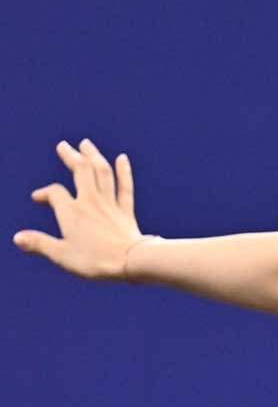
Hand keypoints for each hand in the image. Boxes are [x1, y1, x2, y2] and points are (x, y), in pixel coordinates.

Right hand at [14, 139, 148, 280]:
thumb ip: (39, 244)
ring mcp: (110, 205)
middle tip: (64, 145)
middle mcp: (91, 202)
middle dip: (71, 157)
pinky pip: (125, 187)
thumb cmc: (95, 260)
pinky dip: (124, 171)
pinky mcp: (126, 211)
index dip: (44, 193)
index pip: (55, 194)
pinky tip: (122, 158)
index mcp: (71, 212)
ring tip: (86, 144)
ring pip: (102, 173)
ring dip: (94, 156)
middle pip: (81, 171)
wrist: (130, 262)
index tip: (38, 198)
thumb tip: (17, 238)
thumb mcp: (61, 255)